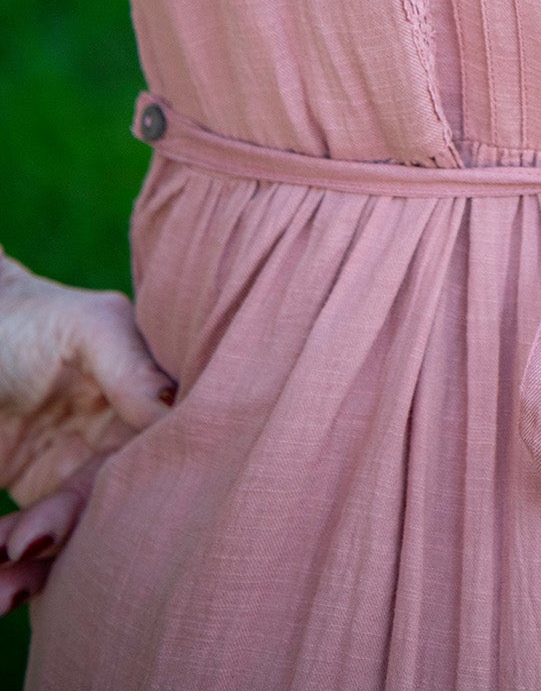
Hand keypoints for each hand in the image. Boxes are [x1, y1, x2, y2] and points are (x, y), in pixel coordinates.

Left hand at [0, 251, 175, 611]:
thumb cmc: (33, 316)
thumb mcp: (89, 326)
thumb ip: (132, 364)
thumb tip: (176, 406)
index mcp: (146, 402)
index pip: (151, 460)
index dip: (123, 499)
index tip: (67, 524)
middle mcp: (117, 444)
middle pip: (106, 510)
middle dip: (63, 540)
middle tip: (21, 548)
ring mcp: (74, 474)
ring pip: (68, 539)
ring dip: (32, 573)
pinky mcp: (38, 496)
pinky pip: (31, 546)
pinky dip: (13, 570)